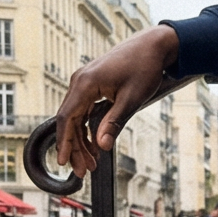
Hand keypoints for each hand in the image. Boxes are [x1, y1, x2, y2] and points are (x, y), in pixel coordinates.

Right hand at [56, 25, 181, 177]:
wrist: (153, 45)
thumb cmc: (144, 68)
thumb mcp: (131, 99)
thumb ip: (114, 123)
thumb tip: (101, 146)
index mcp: (85, 83)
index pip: (67, 118)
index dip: (64, 142)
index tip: (63, 161)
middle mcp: (79, 81)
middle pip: (70, 121)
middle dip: (75, 147)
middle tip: (83, 171)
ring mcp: (84, 82)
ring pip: (76, 117)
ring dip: (82, 140)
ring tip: (91, 163)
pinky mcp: (92, 85)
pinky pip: (84, 110)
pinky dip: (87, 128)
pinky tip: (94, 144)